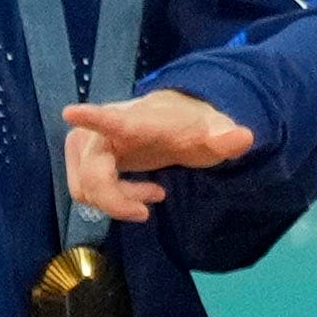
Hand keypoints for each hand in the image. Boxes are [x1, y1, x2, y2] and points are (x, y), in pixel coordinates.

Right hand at [64, 86, 254, 220]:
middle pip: (92, 176)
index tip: (73, 113)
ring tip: (152, 193)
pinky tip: (138, 194)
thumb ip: (224, 137)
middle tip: (153, 203)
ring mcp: (87, 143)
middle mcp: (102, 130)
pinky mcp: (83, 157)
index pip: (112, 119)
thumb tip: (244, 137)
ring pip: (86, 188)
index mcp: (135, 120)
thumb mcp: (212, 132)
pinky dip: (111, 200)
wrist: (174, 118)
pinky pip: (84, 191)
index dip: (93, 118)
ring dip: (117, 201)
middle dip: (118, 200)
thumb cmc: (190, 126)